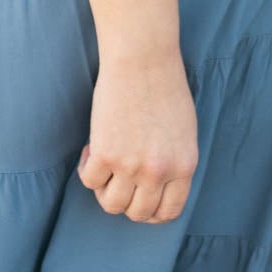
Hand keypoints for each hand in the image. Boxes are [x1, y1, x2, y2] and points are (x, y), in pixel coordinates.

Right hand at [77, 50, 198, 222]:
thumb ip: (174, 162)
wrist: (143, 58)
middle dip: (126, 201)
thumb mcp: (184, 131)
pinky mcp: (104, 153)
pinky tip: (92, 147)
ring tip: (104, 162)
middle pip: (138, 214)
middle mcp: (159, 171)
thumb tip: (156, 187)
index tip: (139, 198)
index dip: (151, 212)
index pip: (168, 212)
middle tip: (118, 178)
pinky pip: (89, 181)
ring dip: (104, 189)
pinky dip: (86, 170)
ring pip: (111, 204)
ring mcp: (131, 165)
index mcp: (184, 166)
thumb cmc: (164, 86)